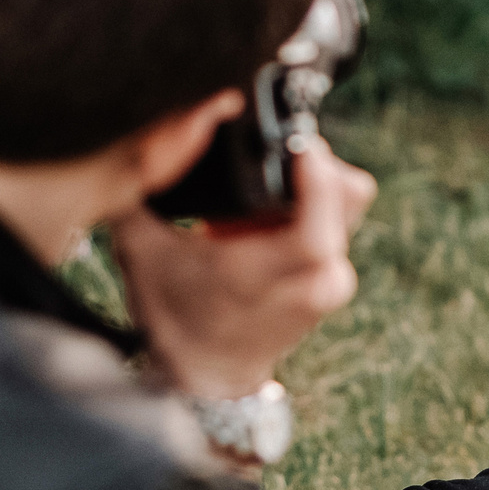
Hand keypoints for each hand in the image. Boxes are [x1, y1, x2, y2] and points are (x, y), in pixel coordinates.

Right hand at [110, 145, 378, 401]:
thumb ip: (143, 178)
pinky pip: (341, 221)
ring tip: (271, 177)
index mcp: (260, 277)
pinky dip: (317, 202)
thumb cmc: (170, 308)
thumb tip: (168, 118)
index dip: (315, 173)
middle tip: (277, 148)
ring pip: (349, 205)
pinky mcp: (335, 279)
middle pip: (348, 196)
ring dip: (317, 180)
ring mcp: (329, 282)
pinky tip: (277, 203)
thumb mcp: (139, 243)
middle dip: (315, 161)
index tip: (294, 141)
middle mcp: (309, 282)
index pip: (316, 223)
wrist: (205, 371)